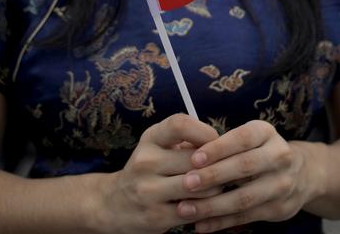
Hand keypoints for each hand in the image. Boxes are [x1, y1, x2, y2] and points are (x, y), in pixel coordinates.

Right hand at [99, 114, 221, 233]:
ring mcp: (148, 190)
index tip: (214, 143)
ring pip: (200, 186)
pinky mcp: (155, 215)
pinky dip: (206, 208)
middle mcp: (145, 161)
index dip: (205, 132)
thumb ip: (188, 141)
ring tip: (215, 188)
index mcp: (150, 138)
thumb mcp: (159, 146)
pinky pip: (194, 210)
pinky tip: (204, 205)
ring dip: (215, 189)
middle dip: (217, 165)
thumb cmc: (149, 170)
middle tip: (224, 170)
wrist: (114, 204)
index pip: (180, 124)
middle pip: (196, 159)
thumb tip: (225, 145)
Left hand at [174, 120, 316, 232]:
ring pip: (245, 197)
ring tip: (186, 208)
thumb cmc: (258, 151)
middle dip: (213, 176)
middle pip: (245, 167)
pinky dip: (221, 222)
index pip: (242, 138)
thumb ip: (220, 144)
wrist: (301, 173)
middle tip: (186, 183)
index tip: (194, 159)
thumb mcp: (247, 138)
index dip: (218, 148)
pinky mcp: (279, 208)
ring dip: (213, 205)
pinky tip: (201, 224)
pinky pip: (246, 217)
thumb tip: (182, 150)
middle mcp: (279, 156)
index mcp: (266, 133)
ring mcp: (282, 184)